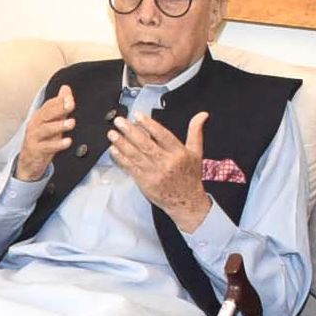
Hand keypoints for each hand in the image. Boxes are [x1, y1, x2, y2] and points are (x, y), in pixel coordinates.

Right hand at [12, 85, 78, 181]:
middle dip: (59, 109)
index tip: (70, 98)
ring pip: (46, 129)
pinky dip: (57, 144)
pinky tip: (67, 142)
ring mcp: (34, 138)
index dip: (59, 101)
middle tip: (70, 105)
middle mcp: (35, 125)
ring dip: (59, 125)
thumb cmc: (42, 141)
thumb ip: (60, 107)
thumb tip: (66, 89)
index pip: (48, 105)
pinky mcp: (36, 150)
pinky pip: (47, 146)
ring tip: (71, 123)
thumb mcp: (52, 123)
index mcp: (39, 117)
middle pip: (46, 114)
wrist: (28, 163)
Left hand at [110, 108, 213, 229]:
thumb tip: (203, 114)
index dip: (150, 125)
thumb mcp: (196, 153)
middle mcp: (166, 163)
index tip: (137, 115)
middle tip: (119, 121)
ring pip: (136, 156)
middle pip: (146, 145)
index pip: (163, 136)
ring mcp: (154, 173)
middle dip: (130, 132)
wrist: (186, 202)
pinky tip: (113, 150)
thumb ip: (196, 132)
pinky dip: (121, 158)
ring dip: (122, 144)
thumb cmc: (190, 175)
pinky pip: (131, 168)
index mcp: (179, 153)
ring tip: (112, 134)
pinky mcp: (145, 183)